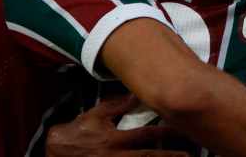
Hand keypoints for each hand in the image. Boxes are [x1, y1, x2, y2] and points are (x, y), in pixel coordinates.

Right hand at [45, 94, 185, 156]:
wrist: (55, 153)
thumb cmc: (77, 132)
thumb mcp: (96, 115)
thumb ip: (118, 106)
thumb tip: (138, 94)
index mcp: (115, 140)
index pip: (146, 135)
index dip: (166, 132)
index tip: (182, 128)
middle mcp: (117, 156)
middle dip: (169, 156)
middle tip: (189, 156)